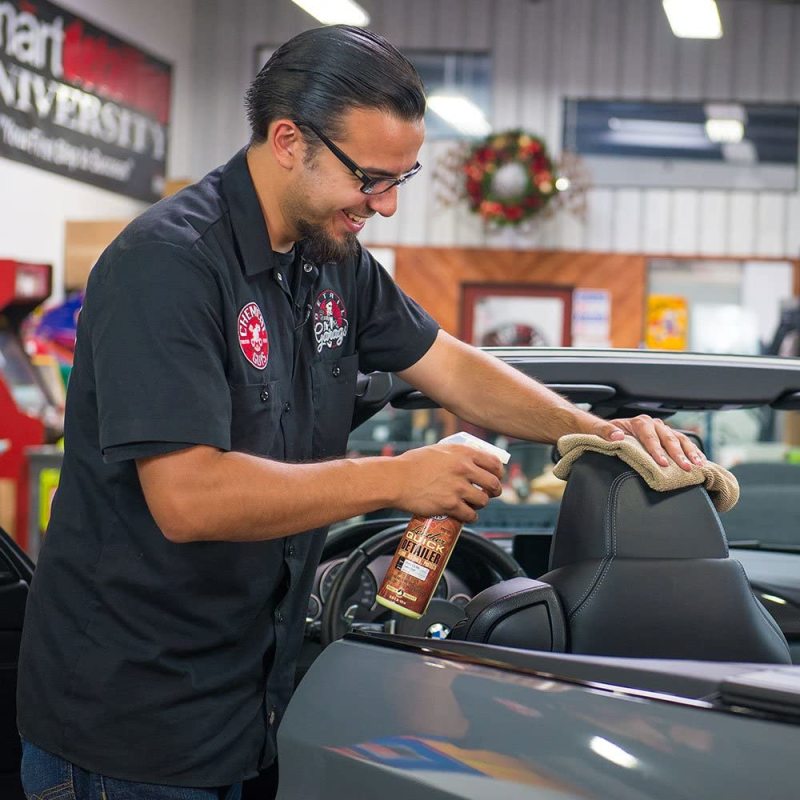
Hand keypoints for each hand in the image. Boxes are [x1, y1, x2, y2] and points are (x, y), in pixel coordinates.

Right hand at [391, 443, 504, 522]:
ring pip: (483, 501)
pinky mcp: (450, 505)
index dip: (499, 472)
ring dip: (480, 504)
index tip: (496, 477)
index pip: (494, 463)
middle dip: (494, 491)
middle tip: (489, 493)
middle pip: (493, 484)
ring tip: (473, 504)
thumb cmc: (412, 464)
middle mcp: (464, 469)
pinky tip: (466, 515)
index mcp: (462, 453)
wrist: (396, 480)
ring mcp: (458, 488)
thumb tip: (470, 460)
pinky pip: (470, 515)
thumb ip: (456, 454)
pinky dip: (470, 517)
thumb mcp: (438, 450)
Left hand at [586, 414, 705, 471]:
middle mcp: (654, 424)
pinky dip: (693, 451)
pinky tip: (701, 461)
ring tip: (698, 465)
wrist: (610, 430)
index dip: (656, 451)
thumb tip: (617, 437)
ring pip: (680, 439)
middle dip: (679, 454)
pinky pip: (684, 442)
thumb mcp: (601, 430)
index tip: (662, 463)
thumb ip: (606, 432)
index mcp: (639, 423)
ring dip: (690, 452)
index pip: (650, 438)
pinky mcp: (669, 435)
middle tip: (686, 468)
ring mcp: (663, 429)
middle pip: (669, 439)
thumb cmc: (606, 433)